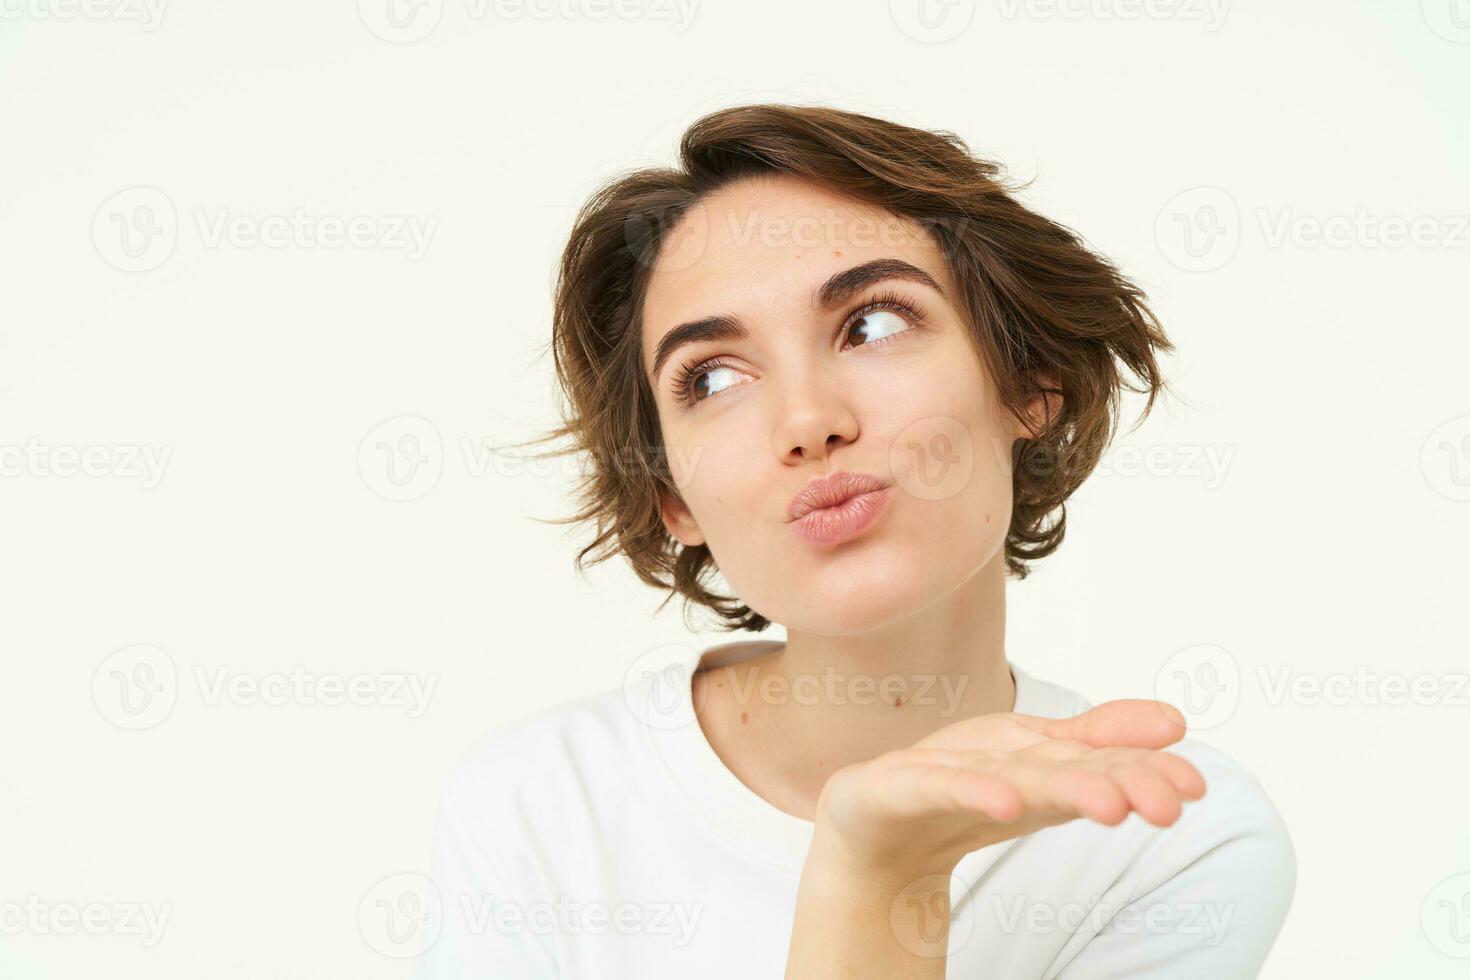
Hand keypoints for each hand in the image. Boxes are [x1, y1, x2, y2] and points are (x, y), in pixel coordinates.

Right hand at [810, 699, 1206, 876]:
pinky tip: (1006, 803)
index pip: (1089, 761)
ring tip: (1108, 804)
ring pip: (1002, 776)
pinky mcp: (887, 787)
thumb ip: (1102, 751)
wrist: (868, 833)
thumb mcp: (1039, 781)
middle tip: (1167, 800)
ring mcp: (933, 768)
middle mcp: (982, 752)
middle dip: (1111, 777)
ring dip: (1055, 786)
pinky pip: (931, 788)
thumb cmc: (959, 795)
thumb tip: (1178, 721)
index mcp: (1023, 750)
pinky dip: (967, 790)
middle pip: (1054, 765)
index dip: (1141, 770)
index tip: (1192, 788)